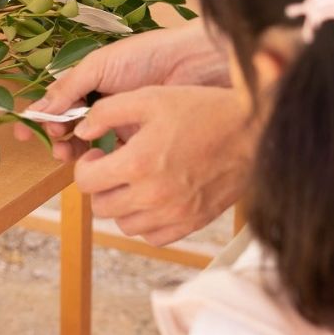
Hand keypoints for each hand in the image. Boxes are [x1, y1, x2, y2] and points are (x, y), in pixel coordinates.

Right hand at [17, 20, 229, 157]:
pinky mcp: (139, 142)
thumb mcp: (99, 66)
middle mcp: (103, 104)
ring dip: (73, 151)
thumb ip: (69, 88)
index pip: (58, 103)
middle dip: (56, 138)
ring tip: (69, 153)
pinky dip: (101, 161)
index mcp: (91, 82)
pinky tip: (97, 161)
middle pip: (69, 128)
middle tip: (56, 143)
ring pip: (88, 144)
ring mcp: (121, 124)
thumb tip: (38, 111)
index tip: (23, 132)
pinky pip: (113, 156)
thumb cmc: (147, 56)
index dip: (40, 118)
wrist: (193, 65)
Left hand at [70, 86, 254, 244]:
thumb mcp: (150, 98)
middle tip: (115, 168)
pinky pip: (153, 237)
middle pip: (101, 207)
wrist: (251, 131)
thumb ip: (107, 112)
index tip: (99, 156)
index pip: (86, 181)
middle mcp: (153, 195)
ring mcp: (173, 214)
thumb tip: (82, 130)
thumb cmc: (203, 110)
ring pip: (124, 225)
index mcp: (138, 163)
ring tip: (136, 181)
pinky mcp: (191, 223)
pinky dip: (146, 222)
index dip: (85, 166)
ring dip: (122, 205)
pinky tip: (155, 199)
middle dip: (101, 186)